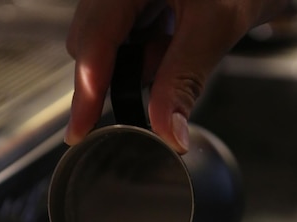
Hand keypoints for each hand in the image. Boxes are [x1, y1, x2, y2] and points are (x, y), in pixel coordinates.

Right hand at [65, 0, 288, 151]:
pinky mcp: (129, 0)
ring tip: (175, 40)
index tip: (80, 130)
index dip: (87, 90)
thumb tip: (168, 134)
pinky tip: (171, 35)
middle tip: (161, 72)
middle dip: (121, 72)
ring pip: (106, 42)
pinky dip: (146, 49)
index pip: (94, 38)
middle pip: (91, 42)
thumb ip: (185, 80)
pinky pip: (123, 34)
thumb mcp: (216, 24)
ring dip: (139, 60)